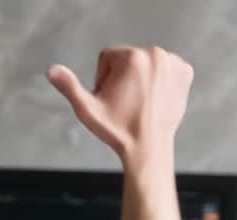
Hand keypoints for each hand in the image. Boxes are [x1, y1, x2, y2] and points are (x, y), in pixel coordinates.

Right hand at [47, 46, 192, 171]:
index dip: (103, 79)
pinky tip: (153, 99)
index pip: (108, 57)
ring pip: (145, 63)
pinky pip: (164, 68)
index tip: (110, 98)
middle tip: (124, 103)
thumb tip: (51, 70)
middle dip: (122, 77)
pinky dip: (158, 80)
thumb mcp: (87, 109)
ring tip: (139, 102)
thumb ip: (69, 87)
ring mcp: (173, 63)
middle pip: (128, 58)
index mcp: (132, 58)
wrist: (148, 148)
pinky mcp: (185, 72)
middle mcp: (156, 54)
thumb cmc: (117, 130)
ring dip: (139, 78)